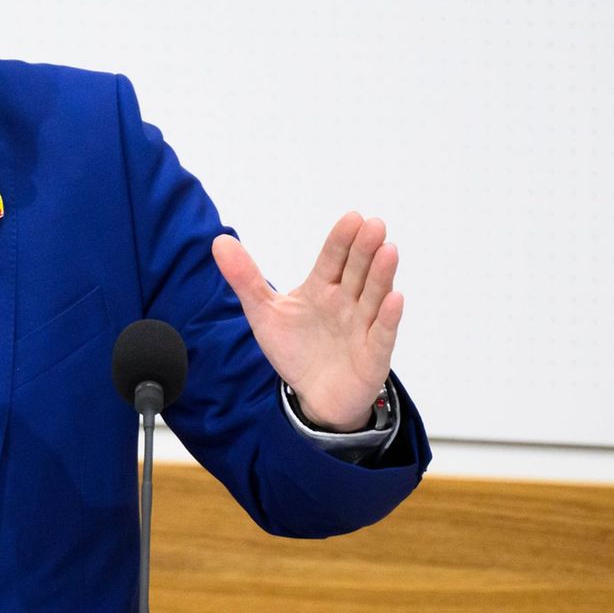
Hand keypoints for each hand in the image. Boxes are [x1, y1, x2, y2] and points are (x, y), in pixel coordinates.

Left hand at [211, 212, 401, 431]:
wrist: (314, 395)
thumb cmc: (294, 348)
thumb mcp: (264, 312)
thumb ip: (245, 278)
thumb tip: (219, 241)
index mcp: (322, 288)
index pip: (333, 259)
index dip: (341, 240)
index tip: (352, 217)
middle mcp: (346, 302)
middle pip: (357, 271)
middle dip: (365, 249)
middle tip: (375, 225)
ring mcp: (362, 327)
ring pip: (374, 296)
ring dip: (382, 275)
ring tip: (388, 250)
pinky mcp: (373, 355)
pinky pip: (382, 334)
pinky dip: (388, 317)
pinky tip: (394, 299)